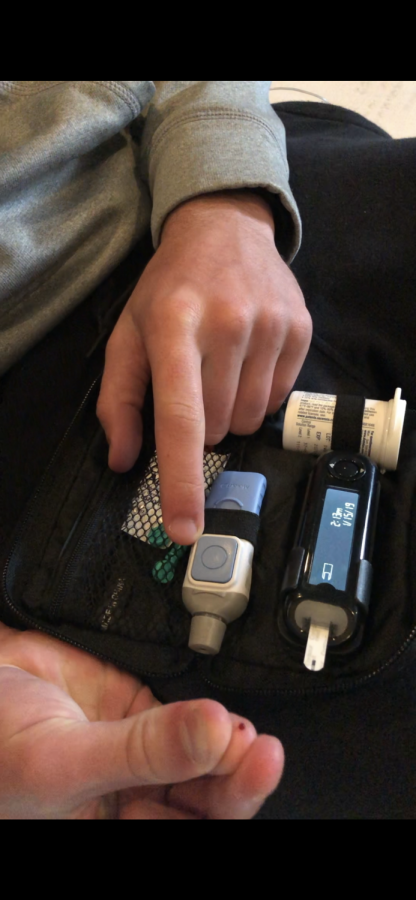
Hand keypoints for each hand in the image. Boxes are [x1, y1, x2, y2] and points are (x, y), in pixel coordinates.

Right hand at [0, 622, 283, 818]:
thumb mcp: (63, 761)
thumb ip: (142, 750)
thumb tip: (215, 732)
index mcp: (111, 831)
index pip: (186, 831)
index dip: (230, 807)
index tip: (257, 767)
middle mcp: (131, 803)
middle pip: (206, 803)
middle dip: (236, 780)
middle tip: (257, 749)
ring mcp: (139, 757)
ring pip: (204, 760)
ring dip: (228, 746)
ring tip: (238, 729)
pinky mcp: (141, 712)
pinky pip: (188, 717)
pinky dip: (208, 713)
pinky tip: (216, 708)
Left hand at [97, 191, 311, 544]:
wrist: (224, 228)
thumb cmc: (169, 287)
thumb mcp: (128, 333)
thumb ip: (119, 399)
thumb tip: (123, 459)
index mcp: (172, 324)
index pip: (179, 418)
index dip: (181, 480)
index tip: (185, 528)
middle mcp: (226, 323)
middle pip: (217, 426)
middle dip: (202, 424)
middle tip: (194, 381)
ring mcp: (270, 324)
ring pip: (249, 419)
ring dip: (230, 411)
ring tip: (220, 367)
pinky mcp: (300, 328)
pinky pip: (277, 399)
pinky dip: (258, 394)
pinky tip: (246, 358)